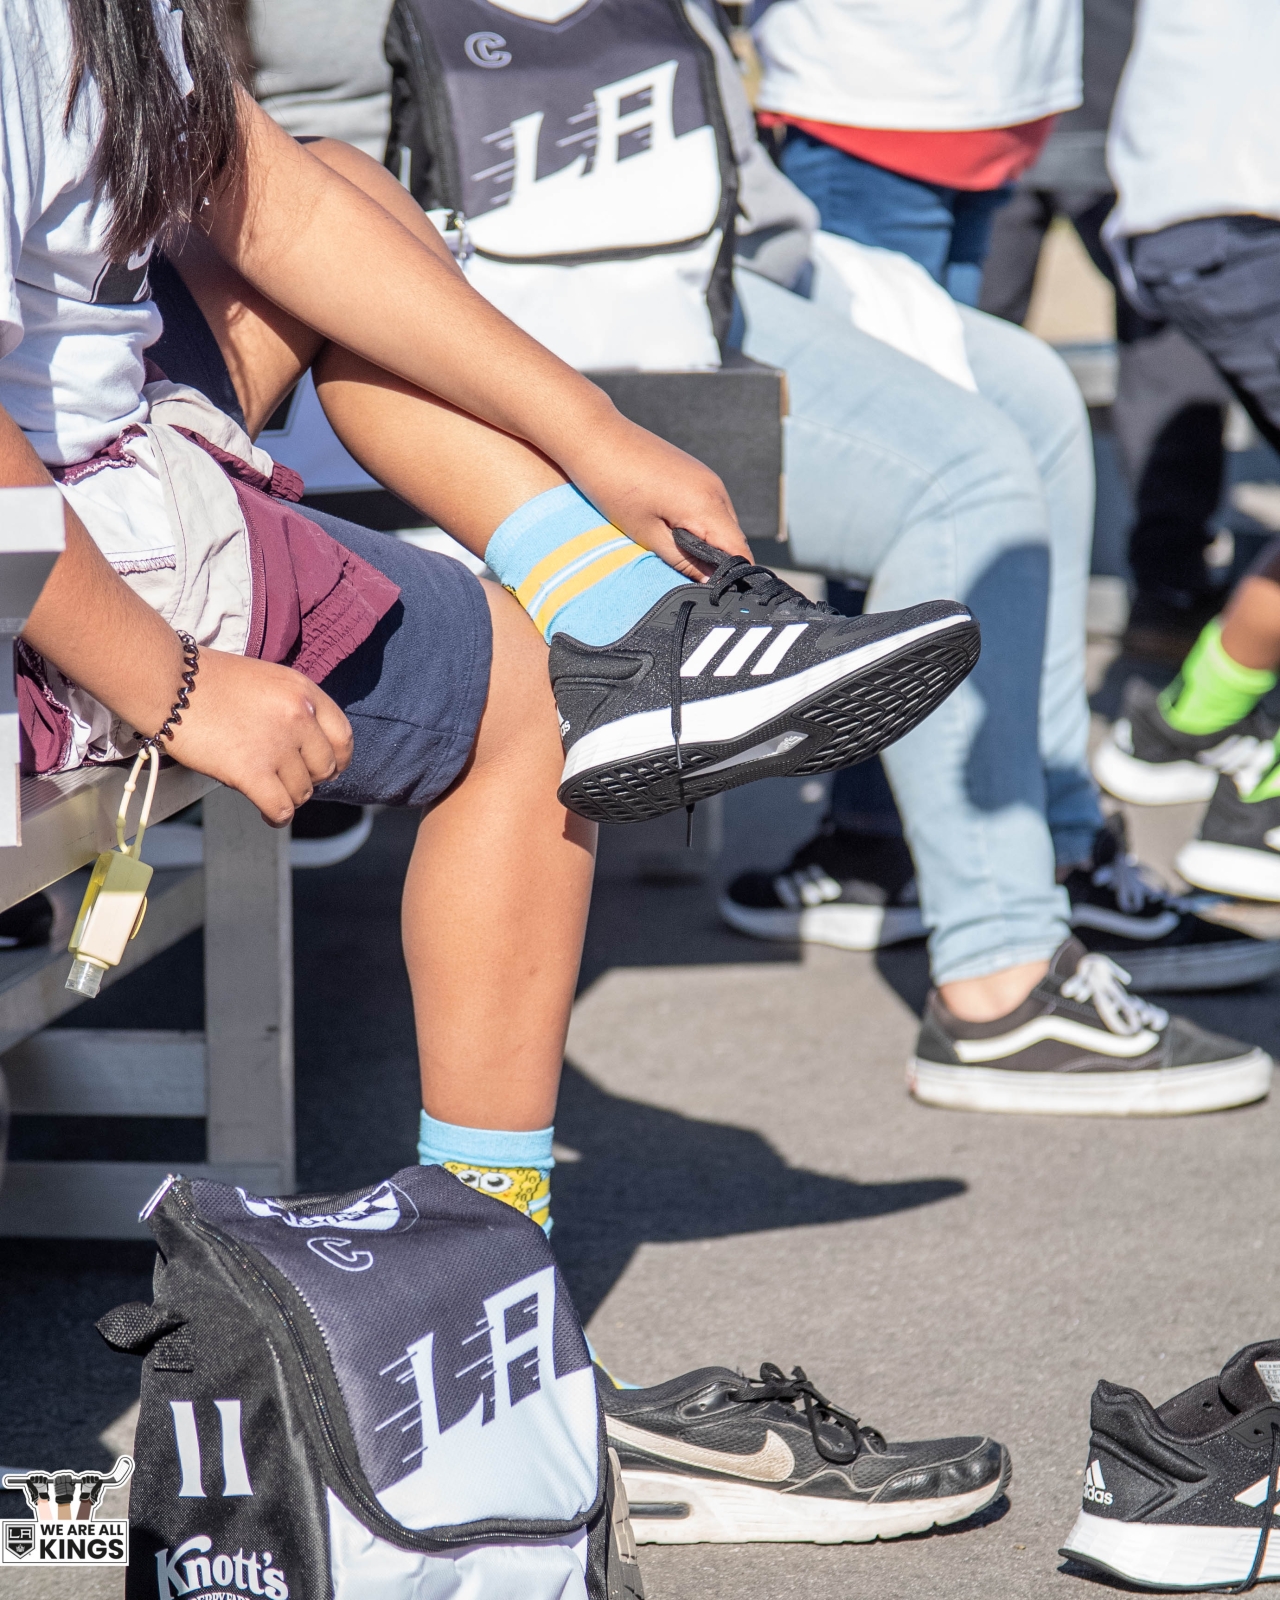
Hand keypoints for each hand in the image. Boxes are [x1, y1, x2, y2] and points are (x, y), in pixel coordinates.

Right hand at [162, 648, 352, 825]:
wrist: (167, 682)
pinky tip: (267, 814)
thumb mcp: (267, 681)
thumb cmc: (207, 680)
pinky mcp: (250, 771)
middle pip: (324, 768)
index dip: (335, 759)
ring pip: (302, 792)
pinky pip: (280, 808)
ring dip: (286, 796)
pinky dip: (276, 816)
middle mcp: (298, 718)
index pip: (343, 737)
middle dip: (307, 778)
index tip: (321, 768)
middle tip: (285, 779)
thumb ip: (292, 708)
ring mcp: (276, 745)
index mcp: (304, 692)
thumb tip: (306, 747)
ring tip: (267, 790)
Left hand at [563, 410, 751, 579]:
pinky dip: (699, 526)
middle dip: (719, 563)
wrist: (595, 437)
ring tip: (679, 559)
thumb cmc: (614, 486)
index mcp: (707, 505)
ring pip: (721, 524)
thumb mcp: (647, 534)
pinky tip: (672, 533)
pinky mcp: (694, 473)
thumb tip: (710, 583)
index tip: (715, 596)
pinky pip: (708, 508)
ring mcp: (706, 478)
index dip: (732, 577)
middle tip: (692, 583)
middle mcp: (715, 489)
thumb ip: (683, 561)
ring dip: (708, 545)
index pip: (739, 552)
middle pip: (733, 539)